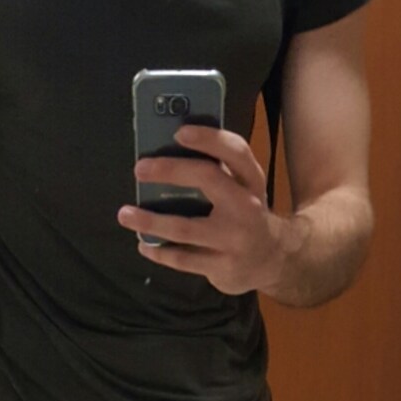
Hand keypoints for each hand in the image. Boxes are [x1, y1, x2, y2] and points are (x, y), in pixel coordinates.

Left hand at [117, 125, 308, 295]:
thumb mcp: (243, 190)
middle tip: (139, 168)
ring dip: (150, 221)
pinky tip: (144, 244)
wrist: (275, 260)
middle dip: (170, 170)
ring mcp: (234, 240)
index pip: (235, 151)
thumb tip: (167, 153)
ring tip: (125, 214)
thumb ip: (217, 172)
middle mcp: (247, 206)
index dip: (208, 138)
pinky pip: (182, 259)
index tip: (179, 132)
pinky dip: (159, 252)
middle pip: (208, 179)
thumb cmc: (247, 216)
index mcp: (251, 181)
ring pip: (185, 227)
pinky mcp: (222, 267)